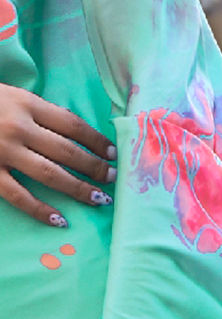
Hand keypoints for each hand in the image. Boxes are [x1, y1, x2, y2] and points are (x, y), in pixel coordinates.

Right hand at [0, 84, 114, 225]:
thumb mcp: (11, 97)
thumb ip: (39, 114)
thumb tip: (77, 136)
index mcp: (26, 104)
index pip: (72, 125)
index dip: (97, 141)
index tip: (114, 154)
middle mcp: (18, 127)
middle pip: (67, 151)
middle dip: (95, 168)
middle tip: (113, 179)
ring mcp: (3, 151)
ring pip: (51, 175)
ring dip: (79, 190)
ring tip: (99, 200)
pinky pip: (20, 196)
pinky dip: (42, 211)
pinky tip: (60, 221)